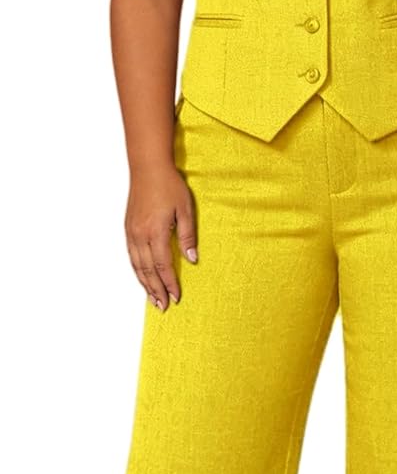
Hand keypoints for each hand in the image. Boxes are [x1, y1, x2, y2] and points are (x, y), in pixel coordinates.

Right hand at [125, 163, 197, 310]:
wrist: (147, 168)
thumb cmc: (169, 185)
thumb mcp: (185, 210)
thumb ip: (187, 237)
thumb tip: (192, 260)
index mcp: (156, 232)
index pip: (163, 265)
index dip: (170, 283)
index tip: (176, 297)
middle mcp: (140, 235)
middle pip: (147, 270)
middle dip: (156, 290)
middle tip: (163, 306)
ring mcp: (131, 232)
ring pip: (136, 266)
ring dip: (144, 284)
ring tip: (152, 299)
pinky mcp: (128, 228)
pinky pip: (131, 256)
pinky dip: (136, 270)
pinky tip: (141, 277)